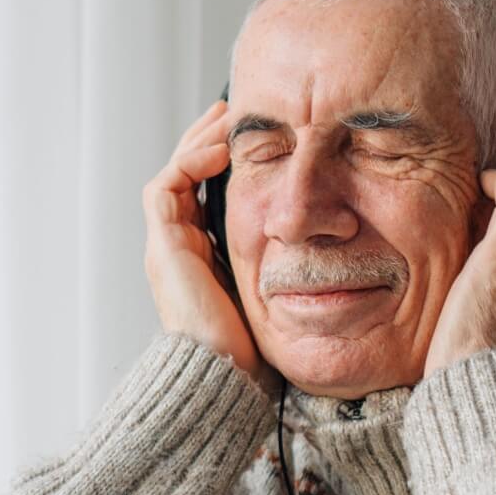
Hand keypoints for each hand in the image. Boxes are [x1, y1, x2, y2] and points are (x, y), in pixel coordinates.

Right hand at [143, 99, 275, 394]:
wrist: (224, 378)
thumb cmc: (251, 353)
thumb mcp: (273, 297)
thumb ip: (283, 268)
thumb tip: (330, 246)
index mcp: (198, 261)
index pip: (201, 199)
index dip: (219, 167)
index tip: (247, 142)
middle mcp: (177, 250)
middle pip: (184, 181)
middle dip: (206, 143)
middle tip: (231, 116)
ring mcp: (167, 248)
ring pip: (173, 176)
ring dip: (197, 143)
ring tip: (225, 120)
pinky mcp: (165, 246)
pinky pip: (167, 187)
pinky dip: (189, 162)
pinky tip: (219, 149)